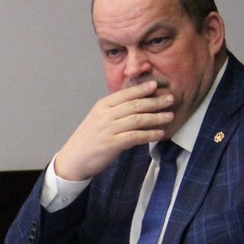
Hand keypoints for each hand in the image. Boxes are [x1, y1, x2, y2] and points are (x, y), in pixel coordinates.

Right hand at [53, 80, 174, 181]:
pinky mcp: (112, 144)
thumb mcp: (98, 118)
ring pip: (137, 119)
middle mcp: (106, 115)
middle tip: (170, 98)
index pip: (125, 94)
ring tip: (170, 116)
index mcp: (102, 106)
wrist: (73, 159)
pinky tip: (160, 134)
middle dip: (155, 101)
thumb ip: (114, 110)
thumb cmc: (88, 139)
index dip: (142, 89)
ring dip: (156, 117)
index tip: (156, 85)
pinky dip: (149, 134)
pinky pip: (135, 136)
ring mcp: (109, 129)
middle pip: (135, 105)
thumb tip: (135, 103)